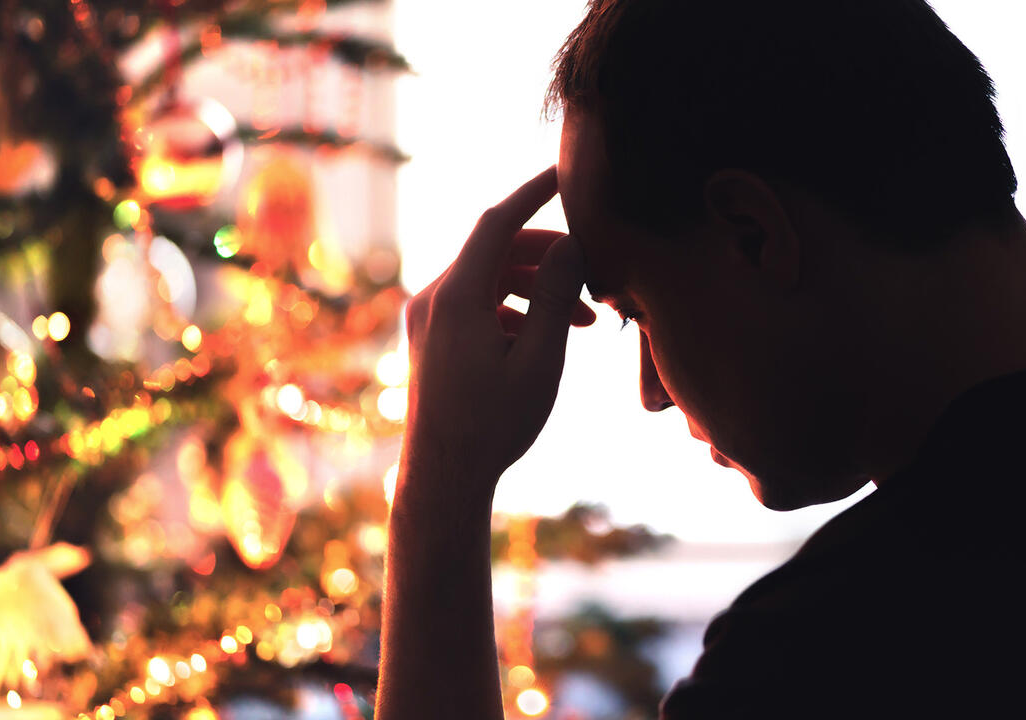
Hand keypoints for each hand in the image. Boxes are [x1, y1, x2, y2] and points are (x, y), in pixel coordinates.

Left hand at [400, 166, 595, 498]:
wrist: (443, 478)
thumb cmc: (494, 425)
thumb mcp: (541, 360)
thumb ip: (558, 297)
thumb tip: (572, 245)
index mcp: (458, 296)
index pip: (499, 221)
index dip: (535, 191)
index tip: (567, 172)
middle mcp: (434, 298)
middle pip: (497, 250)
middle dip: (550, 256)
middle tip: (597, 272)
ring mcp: (428, 318)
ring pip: (489, 279)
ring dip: (538, 289)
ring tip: (589, 320)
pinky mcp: (430, 338)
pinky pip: (476, 304)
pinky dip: (515, 309)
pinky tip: (549, 338)